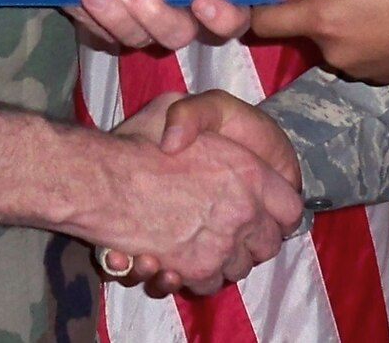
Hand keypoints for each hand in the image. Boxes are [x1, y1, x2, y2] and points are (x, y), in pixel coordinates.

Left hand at [67, 0, 251, 51]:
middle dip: (155, 13)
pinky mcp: (114, 30)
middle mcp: (185, 16)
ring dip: (115, 17)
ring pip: (137, 38)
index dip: (224, 16)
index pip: (235, 16)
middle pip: (179, 33)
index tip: (203, 0)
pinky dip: (88, 16)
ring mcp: (147, 27)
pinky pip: (101, 34)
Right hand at [93, 128, 300, 293]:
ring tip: (206, 242)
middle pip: (269, 244)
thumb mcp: (174, 104)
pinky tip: (185, 258)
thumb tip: (203, 137)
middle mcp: (242, 211)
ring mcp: (220, 244)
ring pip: (241, 267)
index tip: (263, 210)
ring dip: (228, 259)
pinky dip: (202, 275)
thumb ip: (199, 117)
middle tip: (233, 229)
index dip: (278, 210)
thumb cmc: (135, 138)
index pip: (290, 207)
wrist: (98, 179)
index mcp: (248, 170)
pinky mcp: (194, 269)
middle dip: (255, 241)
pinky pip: (211, 282)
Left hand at [249, 0, 388, 84]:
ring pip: (332, 43)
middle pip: (304, 31)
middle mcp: (331, 52)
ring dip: (343, 24)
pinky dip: (364, 39)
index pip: (264, 25)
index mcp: (321, 20)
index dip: (259, 9)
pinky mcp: (379, 77)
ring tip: (377, 0)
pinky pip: (357, 54)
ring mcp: (356, 69)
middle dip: (317, 10)